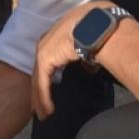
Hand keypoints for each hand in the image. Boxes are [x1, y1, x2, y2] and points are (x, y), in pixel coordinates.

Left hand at [31, 2, 115, 119]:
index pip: (49, 61)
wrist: (98, 24)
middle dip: (39, 90)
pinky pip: (42, 83)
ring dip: (40, 98)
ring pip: (38, 80)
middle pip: (40, 71)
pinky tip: (47, 110)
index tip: (49, 90)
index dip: (48, 77)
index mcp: (57, 37)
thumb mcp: (92, 44)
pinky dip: (44, 98)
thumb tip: (90, 68)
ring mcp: (44, 50)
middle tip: (40, 107)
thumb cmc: (100, 29)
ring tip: (43, 114)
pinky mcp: (44, 59)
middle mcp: (47, 42)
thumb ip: (86, 57)